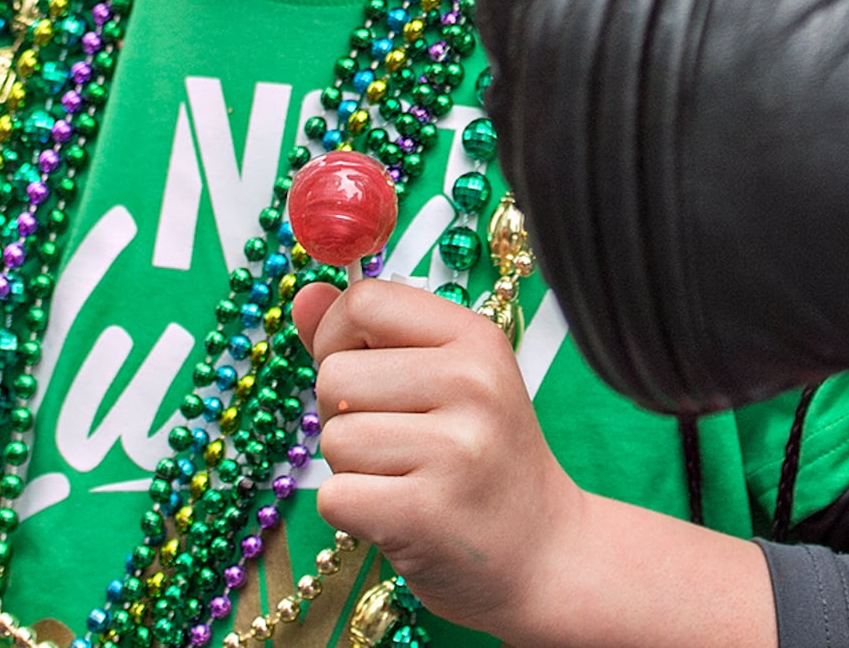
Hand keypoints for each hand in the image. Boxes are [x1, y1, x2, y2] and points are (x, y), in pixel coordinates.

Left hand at [296, 277, 593, 636]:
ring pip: (333, 439)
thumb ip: (371, 334)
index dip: (339, 337)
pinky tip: (399, 515)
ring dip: (351, 468)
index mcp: (476, 339)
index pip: (366, 301)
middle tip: (398, 442)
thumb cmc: (485, 460)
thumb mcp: (448, 377)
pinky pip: (335, 496)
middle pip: (336, 375)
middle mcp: (472, 385)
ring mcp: (453, 450)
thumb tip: (305, 295)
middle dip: (344, 414)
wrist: (544, 553)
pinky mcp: (426, 513)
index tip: (365, 370)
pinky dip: (352, 512)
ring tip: (405, 479)